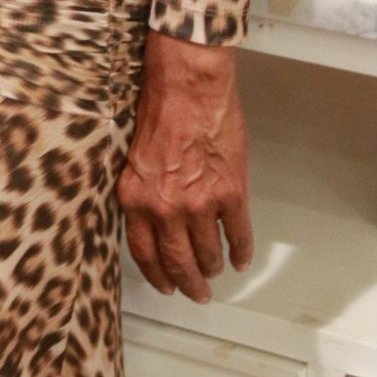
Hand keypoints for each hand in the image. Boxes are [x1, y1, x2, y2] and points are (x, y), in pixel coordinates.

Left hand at [119, 33, 252, 302]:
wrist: (188, 84)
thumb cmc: (159, 107)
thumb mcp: (136, 156)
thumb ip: (146, 190)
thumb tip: (156, 217)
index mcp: (135, 197)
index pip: (144, 252)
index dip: (158, 274)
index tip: (167, 285)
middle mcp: (164, 208)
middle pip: (178, 262)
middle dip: (188, 283)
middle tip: (196, 292)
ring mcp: (199, 204)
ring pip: (208, 252)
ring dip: (213, 266)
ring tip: (215, 271)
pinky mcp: (230, 194)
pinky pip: (238, 233)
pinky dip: (241, 250)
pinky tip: (241, 258)